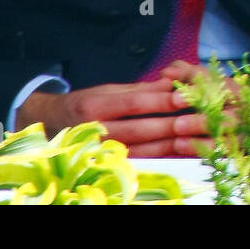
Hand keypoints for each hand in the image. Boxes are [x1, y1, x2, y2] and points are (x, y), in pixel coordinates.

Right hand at [15, 61, 231, 156]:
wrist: (51, 128)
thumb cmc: (86, 104)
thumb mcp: (107, 90)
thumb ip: (139, 89)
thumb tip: (171, 83)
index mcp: (94, 106)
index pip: (134, 103)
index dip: (161, 100)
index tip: (185, 96)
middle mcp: (95, 131)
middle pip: (140, 130)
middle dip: (172, 124)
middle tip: (199, 117)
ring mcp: (100, 152)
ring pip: (142, 150)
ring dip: (171, 144)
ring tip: (195, 135)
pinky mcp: (107, 165)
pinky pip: (139, 162)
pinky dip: (161, 157)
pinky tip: (179, 151)